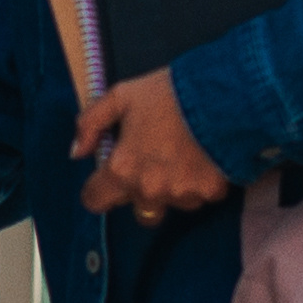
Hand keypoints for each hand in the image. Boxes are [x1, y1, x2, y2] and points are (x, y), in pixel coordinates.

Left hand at [72, 71, 231, 217]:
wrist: (224, 95)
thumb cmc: (169, 93)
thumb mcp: (121, 96)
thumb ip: (91, 124)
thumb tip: (78, 152)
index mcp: (124, 168)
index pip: (96, 200)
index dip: (97, 189)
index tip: (105, 179)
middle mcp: (150, 190)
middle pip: (136, 209)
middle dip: (140, 190)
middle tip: (152, 161)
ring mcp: (182, 195)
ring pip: (169, 204)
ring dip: (171, 189)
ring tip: (182, 157)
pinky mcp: (211, 193)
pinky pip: (198, 197)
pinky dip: (199, 183)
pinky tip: (204, 159)